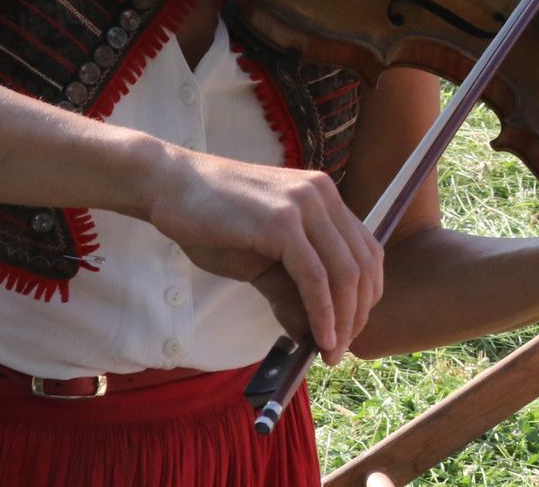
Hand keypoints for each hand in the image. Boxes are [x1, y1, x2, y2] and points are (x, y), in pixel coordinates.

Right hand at [143, 149, 383, 364]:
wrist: (173, 187)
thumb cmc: (214, 222)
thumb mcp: (261, 260)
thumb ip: (291, 291)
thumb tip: (313, 335)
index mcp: (324, 198)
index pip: (366, 251)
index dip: (366, 297)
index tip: (351, 331)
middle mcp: (322, 195)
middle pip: (362, 264)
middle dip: (357, 315)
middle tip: (341, 351)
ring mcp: (304, 204)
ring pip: (344, 272)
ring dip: (343, 320)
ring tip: (331, 352)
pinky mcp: (282, 221)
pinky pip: (314, 276)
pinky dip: (322, 313)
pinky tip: (318, 338)